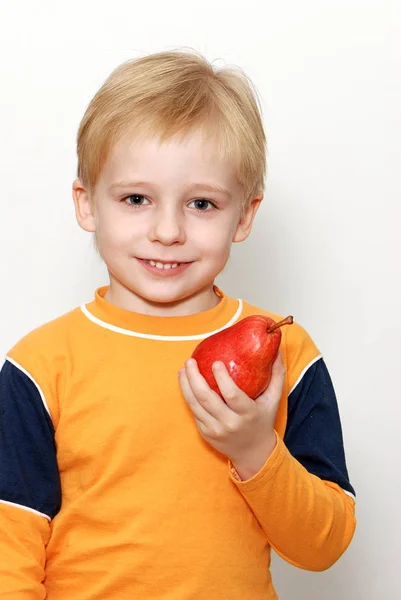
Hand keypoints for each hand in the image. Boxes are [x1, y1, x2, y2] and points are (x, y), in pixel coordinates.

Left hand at [178, 351, 285, 479]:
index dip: (222, 378)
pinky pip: (194, 412)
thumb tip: (276, 349)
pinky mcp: (205, 433)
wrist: (254, 454)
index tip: (215, 362)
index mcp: (247, 414)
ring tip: (183, 369)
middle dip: (194, 377)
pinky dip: (187, 396)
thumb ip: (277, 374)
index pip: (232, 395)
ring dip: (185, 385)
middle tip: (190, 361)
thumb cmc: (263, 420)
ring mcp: (215, 430)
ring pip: (194, 405)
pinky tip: (185, 382)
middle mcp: (230, 424)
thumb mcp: (274, 400)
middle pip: (206, 398)